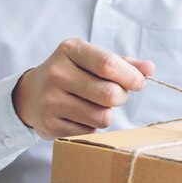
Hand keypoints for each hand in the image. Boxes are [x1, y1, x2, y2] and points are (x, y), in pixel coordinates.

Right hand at [13, 38, 154, 138]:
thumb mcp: (91, 60)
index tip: (139, 83)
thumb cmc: (72, 73)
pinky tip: (80, 117)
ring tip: (95, 105)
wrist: (32, 94)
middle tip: (116, 95)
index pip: (108, 64)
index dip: (131, 77)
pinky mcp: (50, 126)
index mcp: (69, 50)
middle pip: (109, 94)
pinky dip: (92, 126)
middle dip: (121, 97)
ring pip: (102, 117)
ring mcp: (50, 101)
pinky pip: (89, 132)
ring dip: (107, 114)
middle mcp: (56, 74)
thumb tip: (149, 69)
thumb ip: (122, 63)